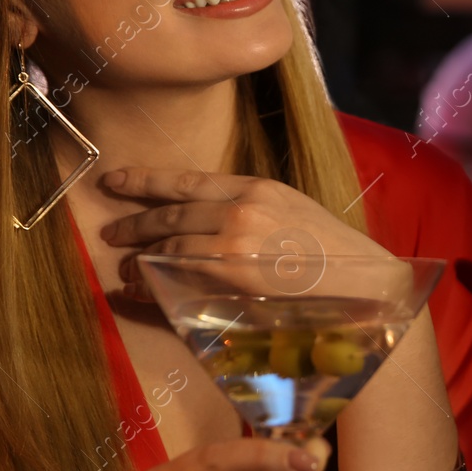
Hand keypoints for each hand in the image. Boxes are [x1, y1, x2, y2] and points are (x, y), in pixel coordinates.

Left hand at [98, 168, 389, 297]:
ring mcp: (235, 245)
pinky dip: (152, 285)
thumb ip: (246, 208)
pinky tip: (139, 290)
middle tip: (110, 232)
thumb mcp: (289, 210)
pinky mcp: (233, 279)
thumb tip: (201, 219)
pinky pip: (179, 279)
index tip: (114, 180)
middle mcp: (241, 210)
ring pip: (169, 248)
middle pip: (170, 215)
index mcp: (255, 187)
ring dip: (139, 259)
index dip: (144, 181)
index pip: (186, 180)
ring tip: (124, 268)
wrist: (360, 282)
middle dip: (133, 224)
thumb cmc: (329, 251)